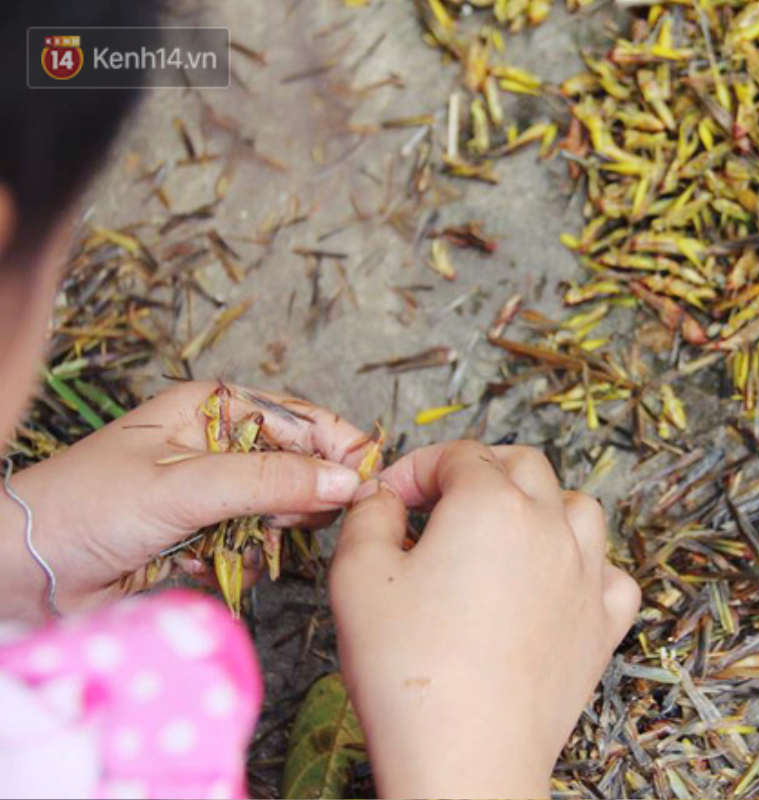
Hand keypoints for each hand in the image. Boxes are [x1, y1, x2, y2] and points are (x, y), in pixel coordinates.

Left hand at [0, 381, 367, 621]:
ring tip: (237, 544)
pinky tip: (212, 564)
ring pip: (280, 510)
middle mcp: (218, 444)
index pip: (301, 418)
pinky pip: (254, 546)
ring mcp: (212, 492)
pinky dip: (244, 560)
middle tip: (295, 521)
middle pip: (299, 464)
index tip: (370, 481)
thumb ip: (271, 481)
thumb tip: (348, 481)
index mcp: (212, 407)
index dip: (340, 446)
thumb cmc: (88, 507)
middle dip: (302, 496)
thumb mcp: (186, 485)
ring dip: (269, 534)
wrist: (23, 572)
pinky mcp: (204, 536)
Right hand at [330, 441, 640, 798]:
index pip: (457, 454)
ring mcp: (586, 575)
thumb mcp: (357, 576)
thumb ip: (369, 516)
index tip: (388, 498)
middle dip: (479, 470)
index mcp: (491, 504)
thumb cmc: (408, 670)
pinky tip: (556, 585)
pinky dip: (587, 567)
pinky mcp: (603, 624)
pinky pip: (611, 573)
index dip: (415, 468)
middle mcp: (550, 527)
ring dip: (540, 507)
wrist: (466, 757)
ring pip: (579, 508)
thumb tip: (383, 497)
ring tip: (502, 535)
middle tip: (440, 502)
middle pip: (525, 465)